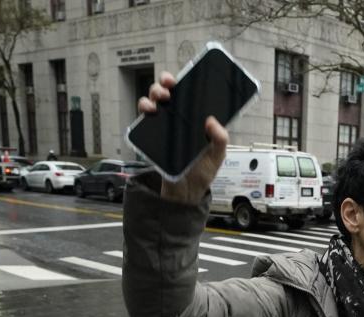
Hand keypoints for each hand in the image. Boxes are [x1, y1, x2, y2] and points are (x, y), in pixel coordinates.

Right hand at [138, 71, 228, 204]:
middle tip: (169, 88)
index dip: (184, 81)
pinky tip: (150, 113)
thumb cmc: (202, 172)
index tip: (184, 76)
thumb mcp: (218, 155)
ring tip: (159, 101)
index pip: (189, 95)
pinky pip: (143, 121)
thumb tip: (212, 121)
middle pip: (168, 94)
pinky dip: (144, 112)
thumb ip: (220, 139)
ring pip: (153, 102)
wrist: (186, 192)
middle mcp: (178, 120)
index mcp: (195, 120)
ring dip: (152, 95)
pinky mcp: (152, 138)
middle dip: (165, 83)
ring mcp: (163, 128)